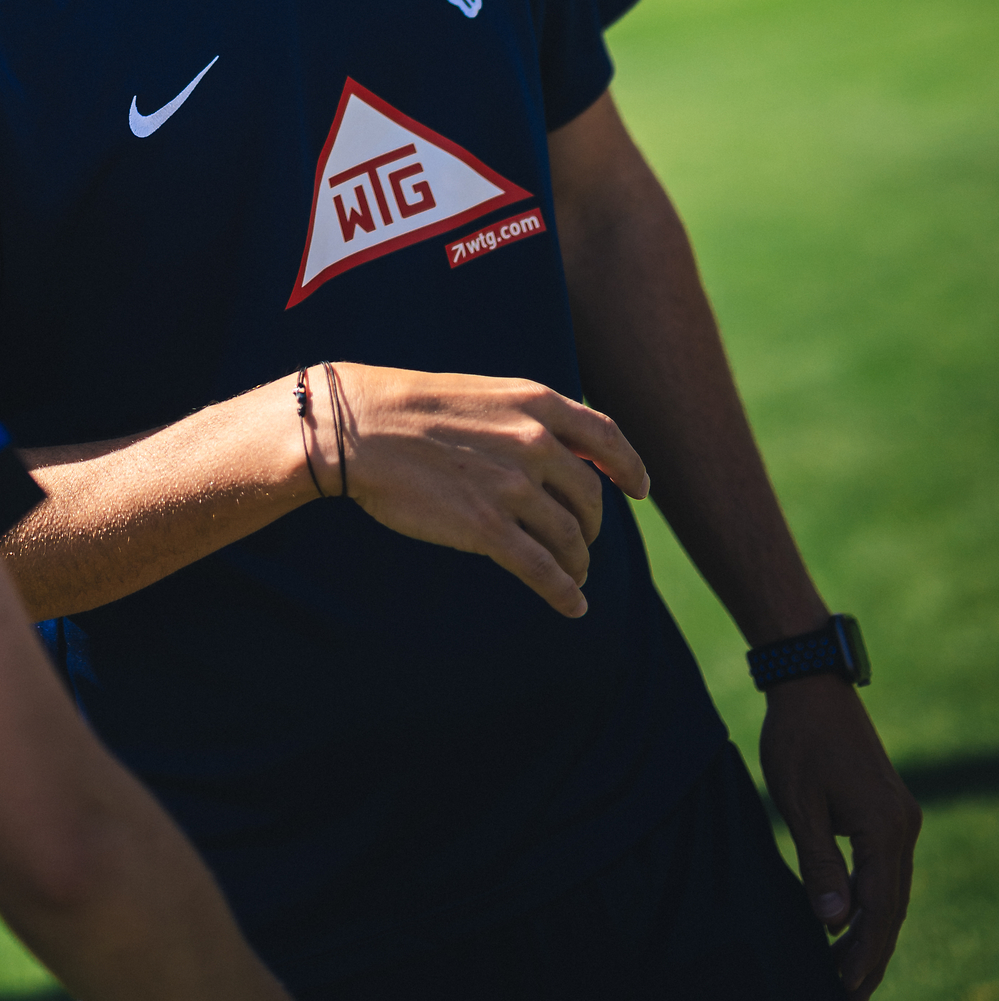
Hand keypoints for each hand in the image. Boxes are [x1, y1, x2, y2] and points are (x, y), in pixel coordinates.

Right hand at [318, 362, 648, 616]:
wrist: (360, 427)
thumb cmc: (413, 408)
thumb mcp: (484, 393)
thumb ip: (527, 419)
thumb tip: (562, 452)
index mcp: (536, 403)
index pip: (607, 438)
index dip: (631, 467)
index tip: (640, 488)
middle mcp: (534, 443)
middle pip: (590, 498)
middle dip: (592, 525)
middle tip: (583, 539)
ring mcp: (512, 488)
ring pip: (571, 539)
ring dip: (578, 562)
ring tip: (573, 574)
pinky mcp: (488, 529)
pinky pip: (544, 571)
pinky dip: (564, 593)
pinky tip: (573, 606)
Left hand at [760, 679, 919, 1000]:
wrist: (812, 683)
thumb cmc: (798, 739)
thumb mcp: (799, 803)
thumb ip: (820, 864)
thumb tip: (836, 924)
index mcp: (885, 826)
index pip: (880, 908)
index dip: (864, 953)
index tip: (846, 991)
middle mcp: (904, 825)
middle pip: (892, 906)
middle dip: (871, 955)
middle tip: (849, 999)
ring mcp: (901, 817)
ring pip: (892, 890)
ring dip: (873, 932)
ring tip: (848, 974)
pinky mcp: (889, 810)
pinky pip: (887, 870)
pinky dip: (873, 902)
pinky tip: (853, 924)